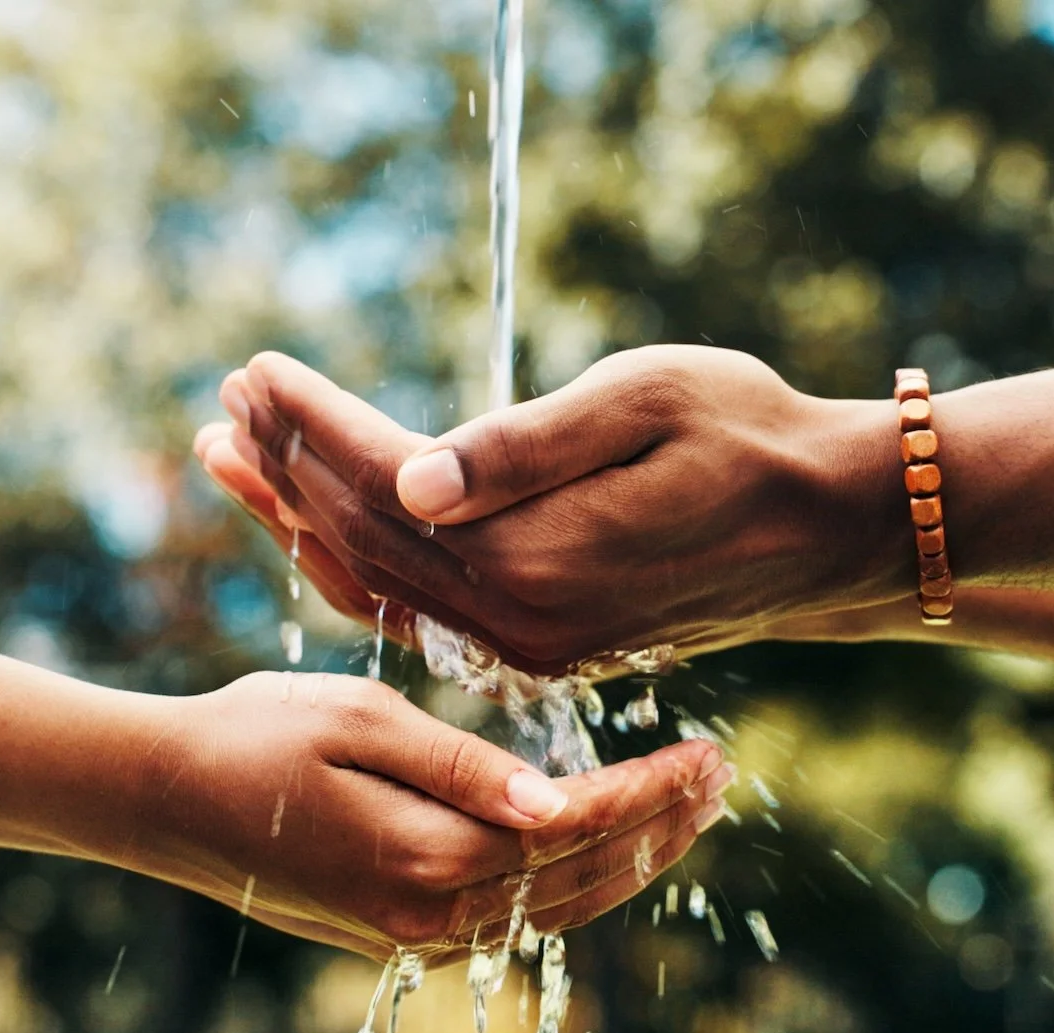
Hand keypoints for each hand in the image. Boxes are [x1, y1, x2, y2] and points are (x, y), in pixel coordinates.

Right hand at [109, 672, 729, 961]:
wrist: (162, 797)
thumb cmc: (255, 734)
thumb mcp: (359, 718)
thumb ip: (461, 764)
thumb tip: (555, 802)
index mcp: (427, 851)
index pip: (575, 828)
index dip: (649, 794)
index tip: (707, 756)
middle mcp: (428, 911)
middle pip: (579, 880)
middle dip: (659, 831)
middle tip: (719, 781)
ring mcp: (411, 932)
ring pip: (552, 911)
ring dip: (625, 863)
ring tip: (682, 815)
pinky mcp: (395, 932)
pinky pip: (509, 920)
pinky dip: (569, 887)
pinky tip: (597, 850)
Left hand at [206, 347, 906, 671]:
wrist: (830, 527)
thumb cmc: (752, 434)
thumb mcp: (647, 404)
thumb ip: (523, 446)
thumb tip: (407, 475)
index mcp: (539, 556)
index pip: (385, 484)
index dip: (313, 426)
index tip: (256, 368)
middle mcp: (521, 619)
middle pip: (364, 537)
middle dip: (287, 466)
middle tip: (223, 403)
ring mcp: (528, 644)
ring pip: (379, 579)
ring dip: (301, 516)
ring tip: (234, 457)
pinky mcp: (541, 643)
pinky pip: (418, 606)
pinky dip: (354, 558)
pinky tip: (313, 524)